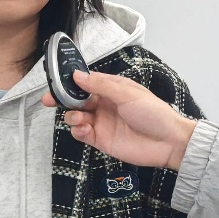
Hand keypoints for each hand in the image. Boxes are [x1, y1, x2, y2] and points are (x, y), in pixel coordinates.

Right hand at [41, 70, 196, 169]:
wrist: (168, 142)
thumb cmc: (154, 113)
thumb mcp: (128, 94)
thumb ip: (101, 85)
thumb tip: (78, 75)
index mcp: (112, 89)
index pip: (86, 81)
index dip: (71, 81)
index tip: (57, 82)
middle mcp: (104, 104)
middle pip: (77, 99)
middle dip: (62, 99)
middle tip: (50, 100)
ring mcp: (102, 122)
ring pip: (76, 116)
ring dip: (72, 116)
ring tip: (80, 118)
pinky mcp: (101, 140)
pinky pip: (81, 133)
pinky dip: (78, 130)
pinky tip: (85, 128)